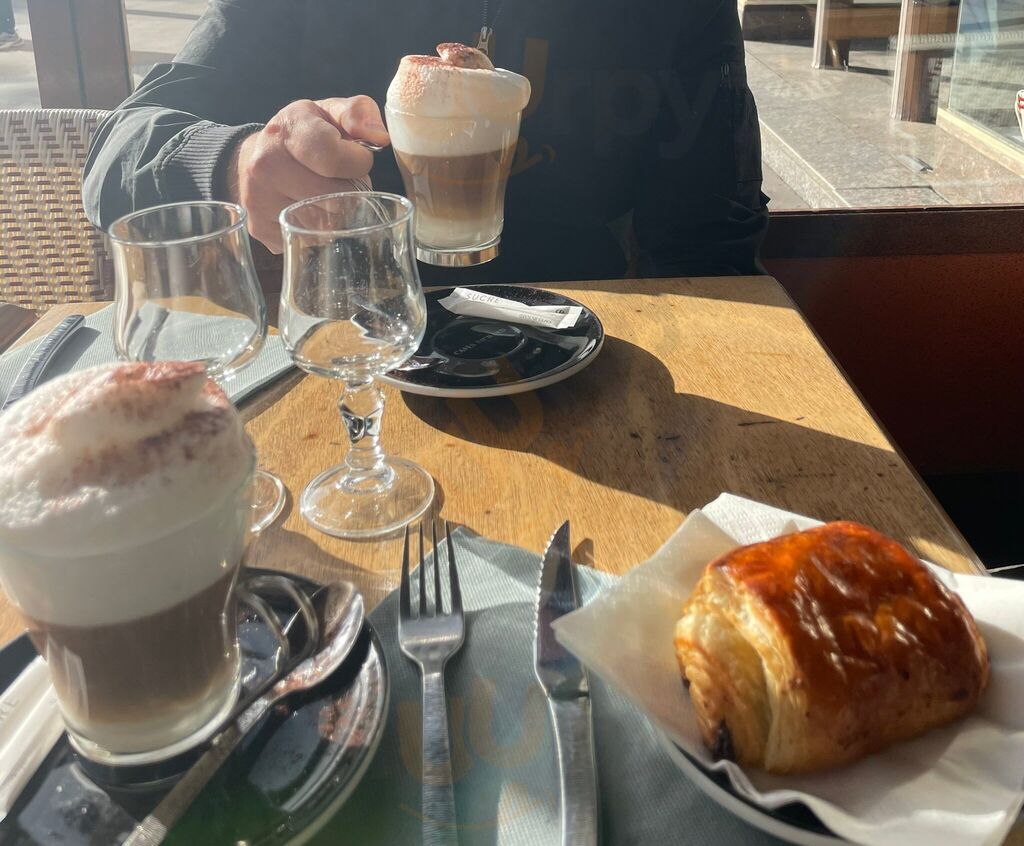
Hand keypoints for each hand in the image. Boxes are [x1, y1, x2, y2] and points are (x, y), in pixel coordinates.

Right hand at [228, 96, 388, 251]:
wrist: (257, 155)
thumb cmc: (304, 134)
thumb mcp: (330, 112)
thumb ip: (359, 113)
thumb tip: (379, 136)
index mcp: (288, 130)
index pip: (333, 158)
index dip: (356, 163)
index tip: (355, 159)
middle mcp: (266, 164)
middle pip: (333, 197)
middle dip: (348, 191)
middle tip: (341, 180)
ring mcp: (259, 199)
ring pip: (324, 224)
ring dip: (336, 213)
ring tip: (326, 194)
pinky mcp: (260, 228)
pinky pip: (309, 240)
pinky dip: (318, 230)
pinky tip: (310, 210)